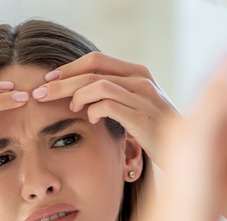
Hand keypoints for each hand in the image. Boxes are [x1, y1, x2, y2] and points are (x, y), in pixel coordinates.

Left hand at [31, 52, 176, 158]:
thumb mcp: (135, 108)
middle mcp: (141, 79)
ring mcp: (144, 96)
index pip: (96, 60)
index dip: (69, 68)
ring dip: (74, 95)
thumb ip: (114, 96)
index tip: (48, 81)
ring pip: (96, 84)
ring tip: (67, 108)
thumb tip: (79, 95)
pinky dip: (92, 110)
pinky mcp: (142, 115)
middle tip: (39, 94)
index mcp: (138, 73)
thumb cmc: (156, 133)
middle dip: (60, 81)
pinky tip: (90, 120)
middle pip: (91, 69)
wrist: (188, 154)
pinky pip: (107, 104)